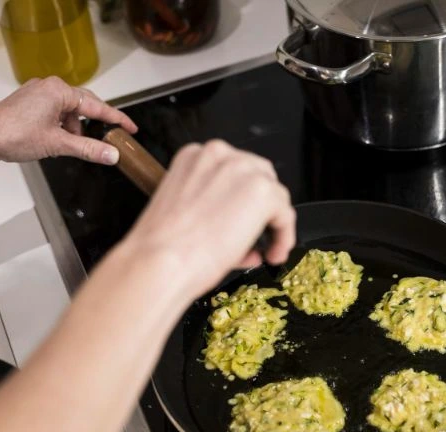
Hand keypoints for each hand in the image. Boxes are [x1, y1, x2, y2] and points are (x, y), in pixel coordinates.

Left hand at [0, 76, 137, 164]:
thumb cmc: (14, 135)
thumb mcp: (58, 144)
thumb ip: (89, 149)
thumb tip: (112, 154)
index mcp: (59, 91)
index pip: (97, 106)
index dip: (117, 119)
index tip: (131, 128)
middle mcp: (49, 87)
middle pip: (84, 105)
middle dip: (94, 125)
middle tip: (108, 140)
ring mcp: (37, 93)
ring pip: (68, 111)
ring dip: (74, 129)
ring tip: (70, 146)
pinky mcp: (29, 103)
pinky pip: (55, 112)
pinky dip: (61, 127)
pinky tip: (57, 141)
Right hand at [121, 140, 295, 298]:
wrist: (160, 262)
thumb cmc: (163, 247)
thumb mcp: (185, 212)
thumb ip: (215, 209)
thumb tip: (239, 229)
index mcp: (194, 156)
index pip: (234, 171)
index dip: (242, 199)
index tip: (242, 219)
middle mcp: (219, 155)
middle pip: (259, 176)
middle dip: (261, 207)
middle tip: (260, 234)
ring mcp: (243, 170)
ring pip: (275, 195)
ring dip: (272, 223)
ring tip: (264, 249)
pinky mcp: (262, 192)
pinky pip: (286, 214)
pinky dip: (284, 236)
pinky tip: (272, 253)